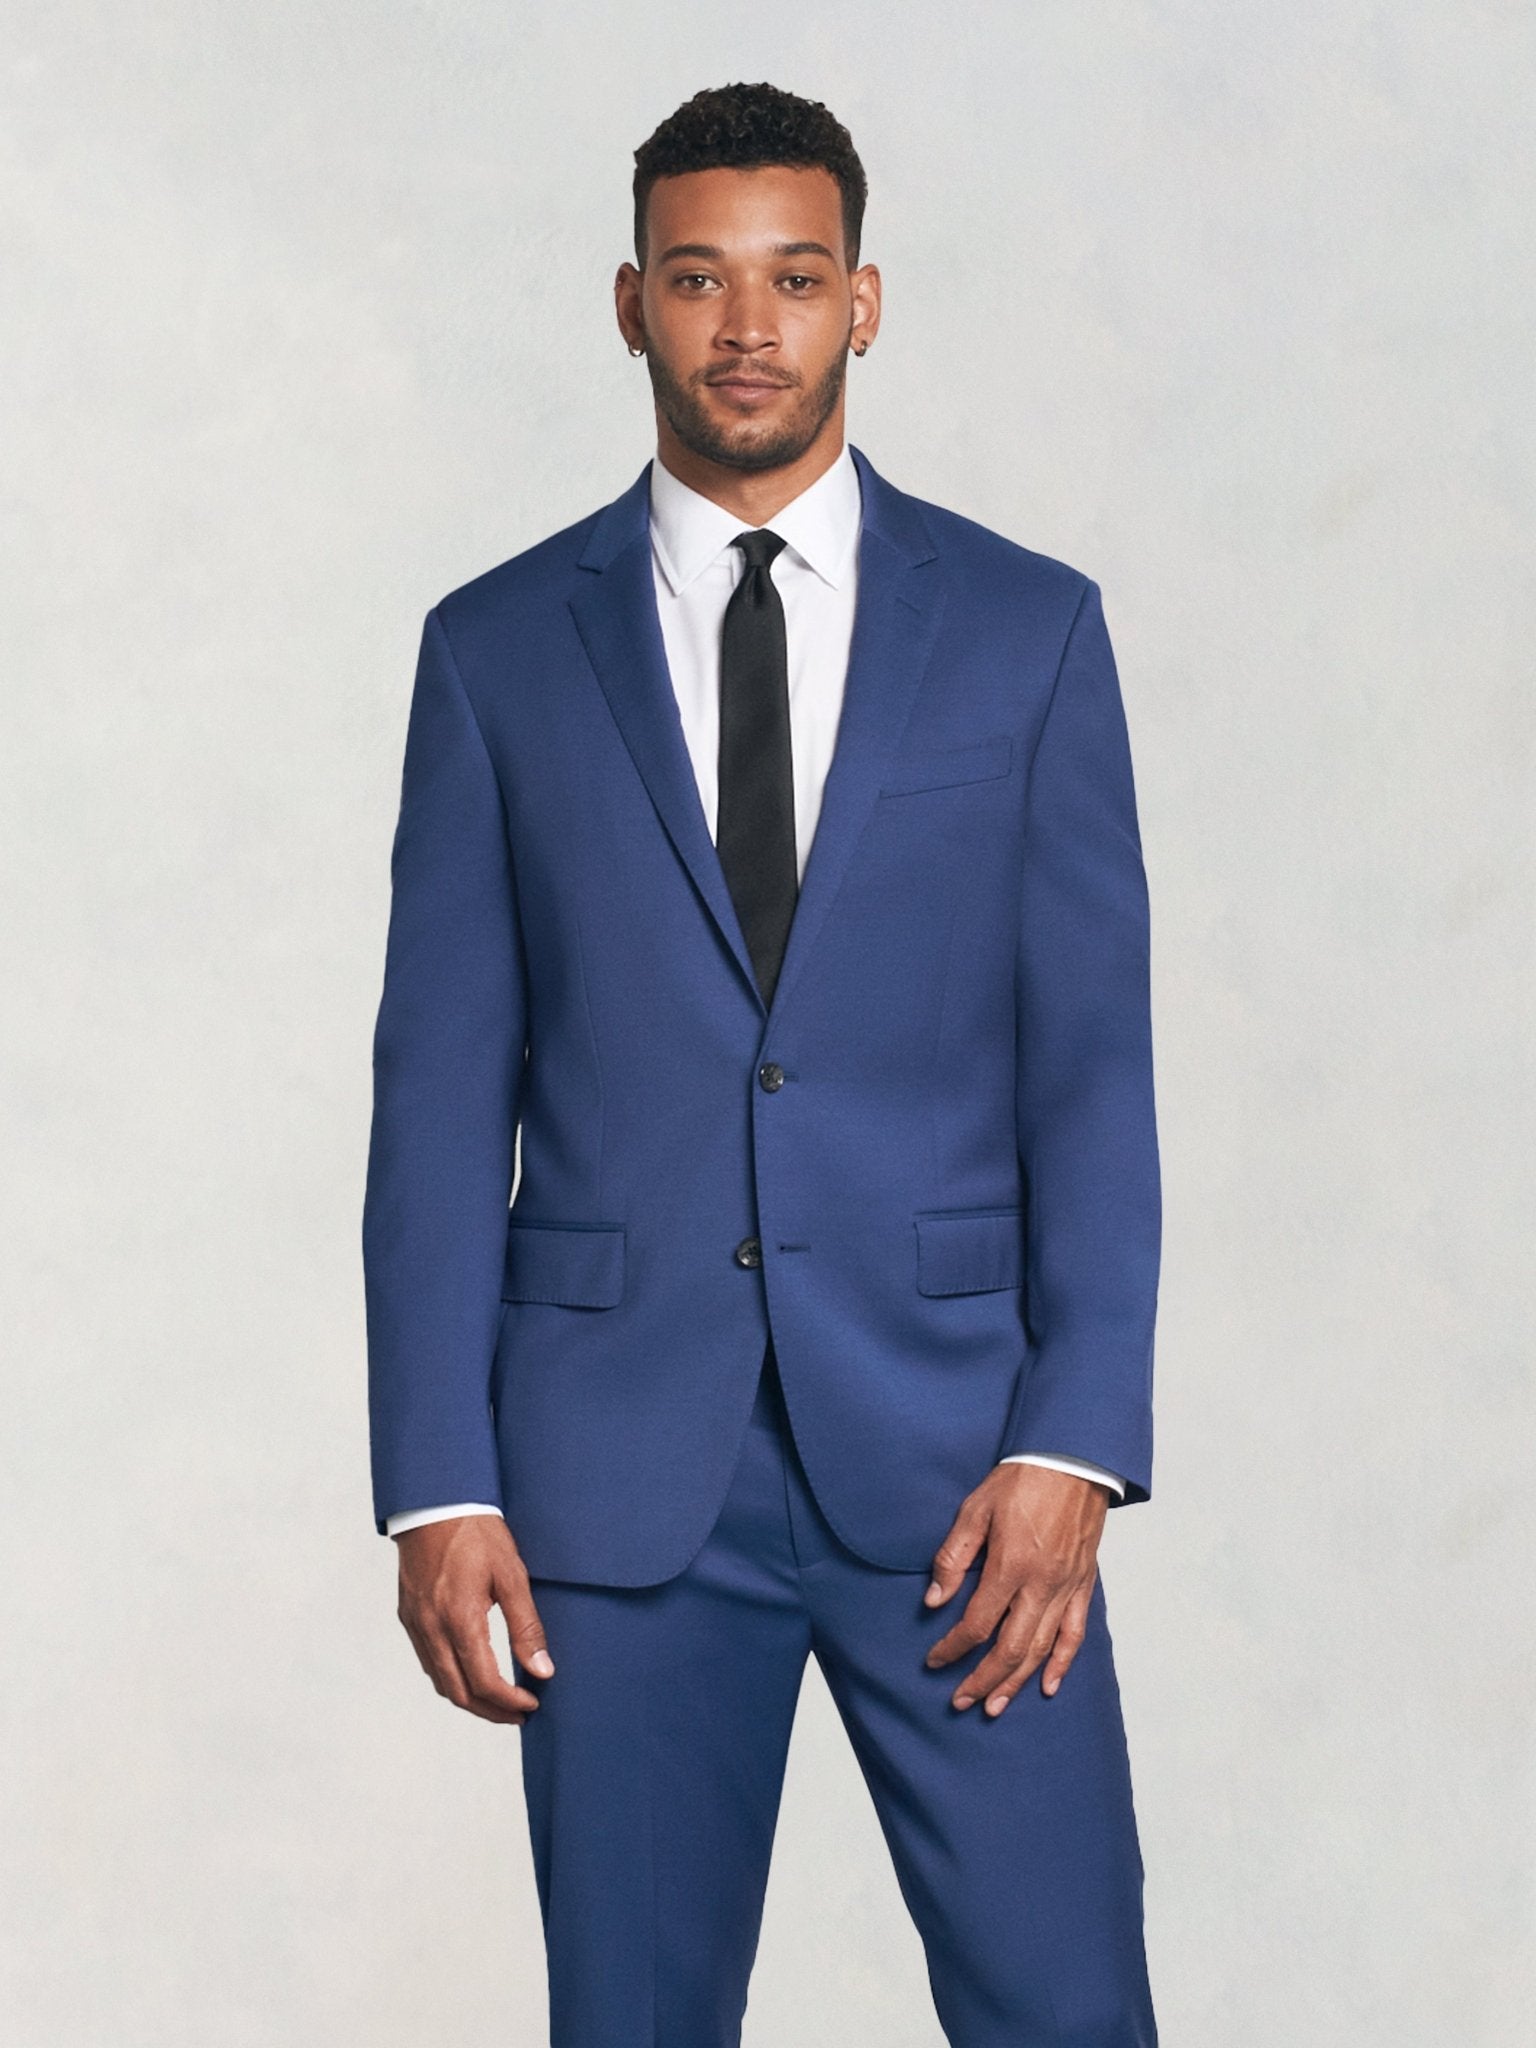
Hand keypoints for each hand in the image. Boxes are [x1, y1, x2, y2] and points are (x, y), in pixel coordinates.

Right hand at [394, 1514, 553, 1724]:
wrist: (434, 1503)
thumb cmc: (476, 1533)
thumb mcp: (511, 1575)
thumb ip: (526, 1626)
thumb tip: (542, 1669)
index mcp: (459, 1619)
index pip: (484, 1682)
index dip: (509, 1702)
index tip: (532, 1703)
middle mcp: (431, 1629)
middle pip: (459, 1693)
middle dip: (490, 1711)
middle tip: (518, 1714)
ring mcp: (416, 1624)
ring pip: (440, 1682)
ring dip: (469, 1699)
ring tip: (499, 1700)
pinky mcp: (409, 1616)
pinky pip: (428, 1661)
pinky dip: (450, 1678)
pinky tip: (470, 1673)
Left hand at [922, 1463, 1109, 1713]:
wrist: (1072, 1460)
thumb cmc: (1021, 1480)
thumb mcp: (975, 1510)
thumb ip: (953, 1558)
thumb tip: (933, 1600)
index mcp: (1011, 1566)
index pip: (976, 1624)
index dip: (952, 1648)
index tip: (934, 1661)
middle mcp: (1041, 1585)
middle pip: (1011, 1648)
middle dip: (983, 1680)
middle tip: (961, 1701)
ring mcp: (1066, 1587)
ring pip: (1042, 1649)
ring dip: (1017, 1681)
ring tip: (995, 1705)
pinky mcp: (1084, 1585)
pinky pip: (1076, 1634)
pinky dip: (1063, 1664)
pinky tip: (1047, 1686)